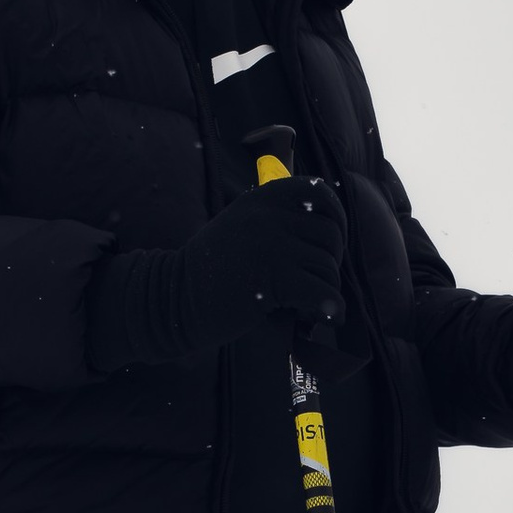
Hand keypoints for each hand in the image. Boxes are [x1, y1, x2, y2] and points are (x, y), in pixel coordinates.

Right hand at [174, 175, 350, 347]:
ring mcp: (273, 245)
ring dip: (325, 289)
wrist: (175, 297)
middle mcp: (270, 215)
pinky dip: (331, 309)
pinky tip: (327, 319)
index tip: (333, 242)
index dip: (337, 217)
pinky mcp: (275, 279)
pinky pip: (323, 292)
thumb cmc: (213, 268)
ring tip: (307, 303)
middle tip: (314, 282)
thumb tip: (332, 232)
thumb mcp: (243, 225)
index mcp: (263, 197)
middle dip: (330, 262)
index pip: (320, 193)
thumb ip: (278, 220)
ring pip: (328, 267)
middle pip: (330, 235)